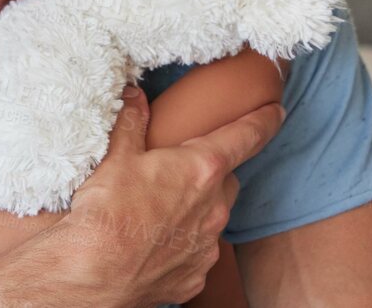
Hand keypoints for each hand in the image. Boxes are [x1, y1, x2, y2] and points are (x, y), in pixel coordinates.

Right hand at [0, 85, 281, 306]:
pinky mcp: (196, 275)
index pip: (246, 137)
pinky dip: (182, 243)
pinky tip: (153, 242)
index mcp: (200, 169)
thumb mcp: (115, 156)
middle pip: (227, 179)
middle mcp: (214, 208)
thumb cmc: (108, 213)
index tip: (275, 111)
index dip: (264, 121)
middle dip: (211, 171)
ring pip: (213, 218)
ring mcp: (208, 245)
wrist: (96, 274)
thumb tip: (135, 95)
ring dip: (196, 209)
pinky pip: (197, 252)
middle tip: (180, 168)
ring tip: (158, 209)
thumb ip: (131, 122)